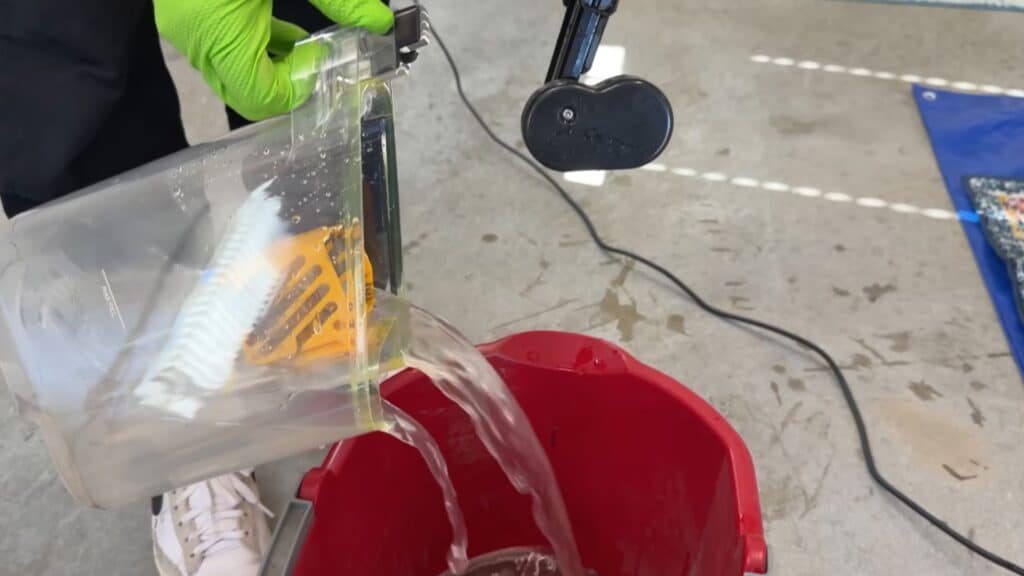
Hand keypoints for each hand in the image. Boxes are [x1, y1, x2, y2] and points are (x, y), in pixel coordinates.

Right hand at [156, 0, 392, 120]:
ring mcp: (185, 27)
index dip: (297, 88)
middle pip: (244, 94)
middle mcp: (194, 37)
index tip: (324, 62)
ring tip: (309, 47)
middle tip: (320, 63)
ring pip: (233, 75)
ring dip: (274, 69)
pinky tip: (287, 32)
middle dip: (287, 85)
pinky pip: (223, 49)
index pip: (259, 95)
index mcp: (216, 30)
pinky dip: (256, 49)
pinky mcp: (185, 13)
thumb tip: (379, 20)